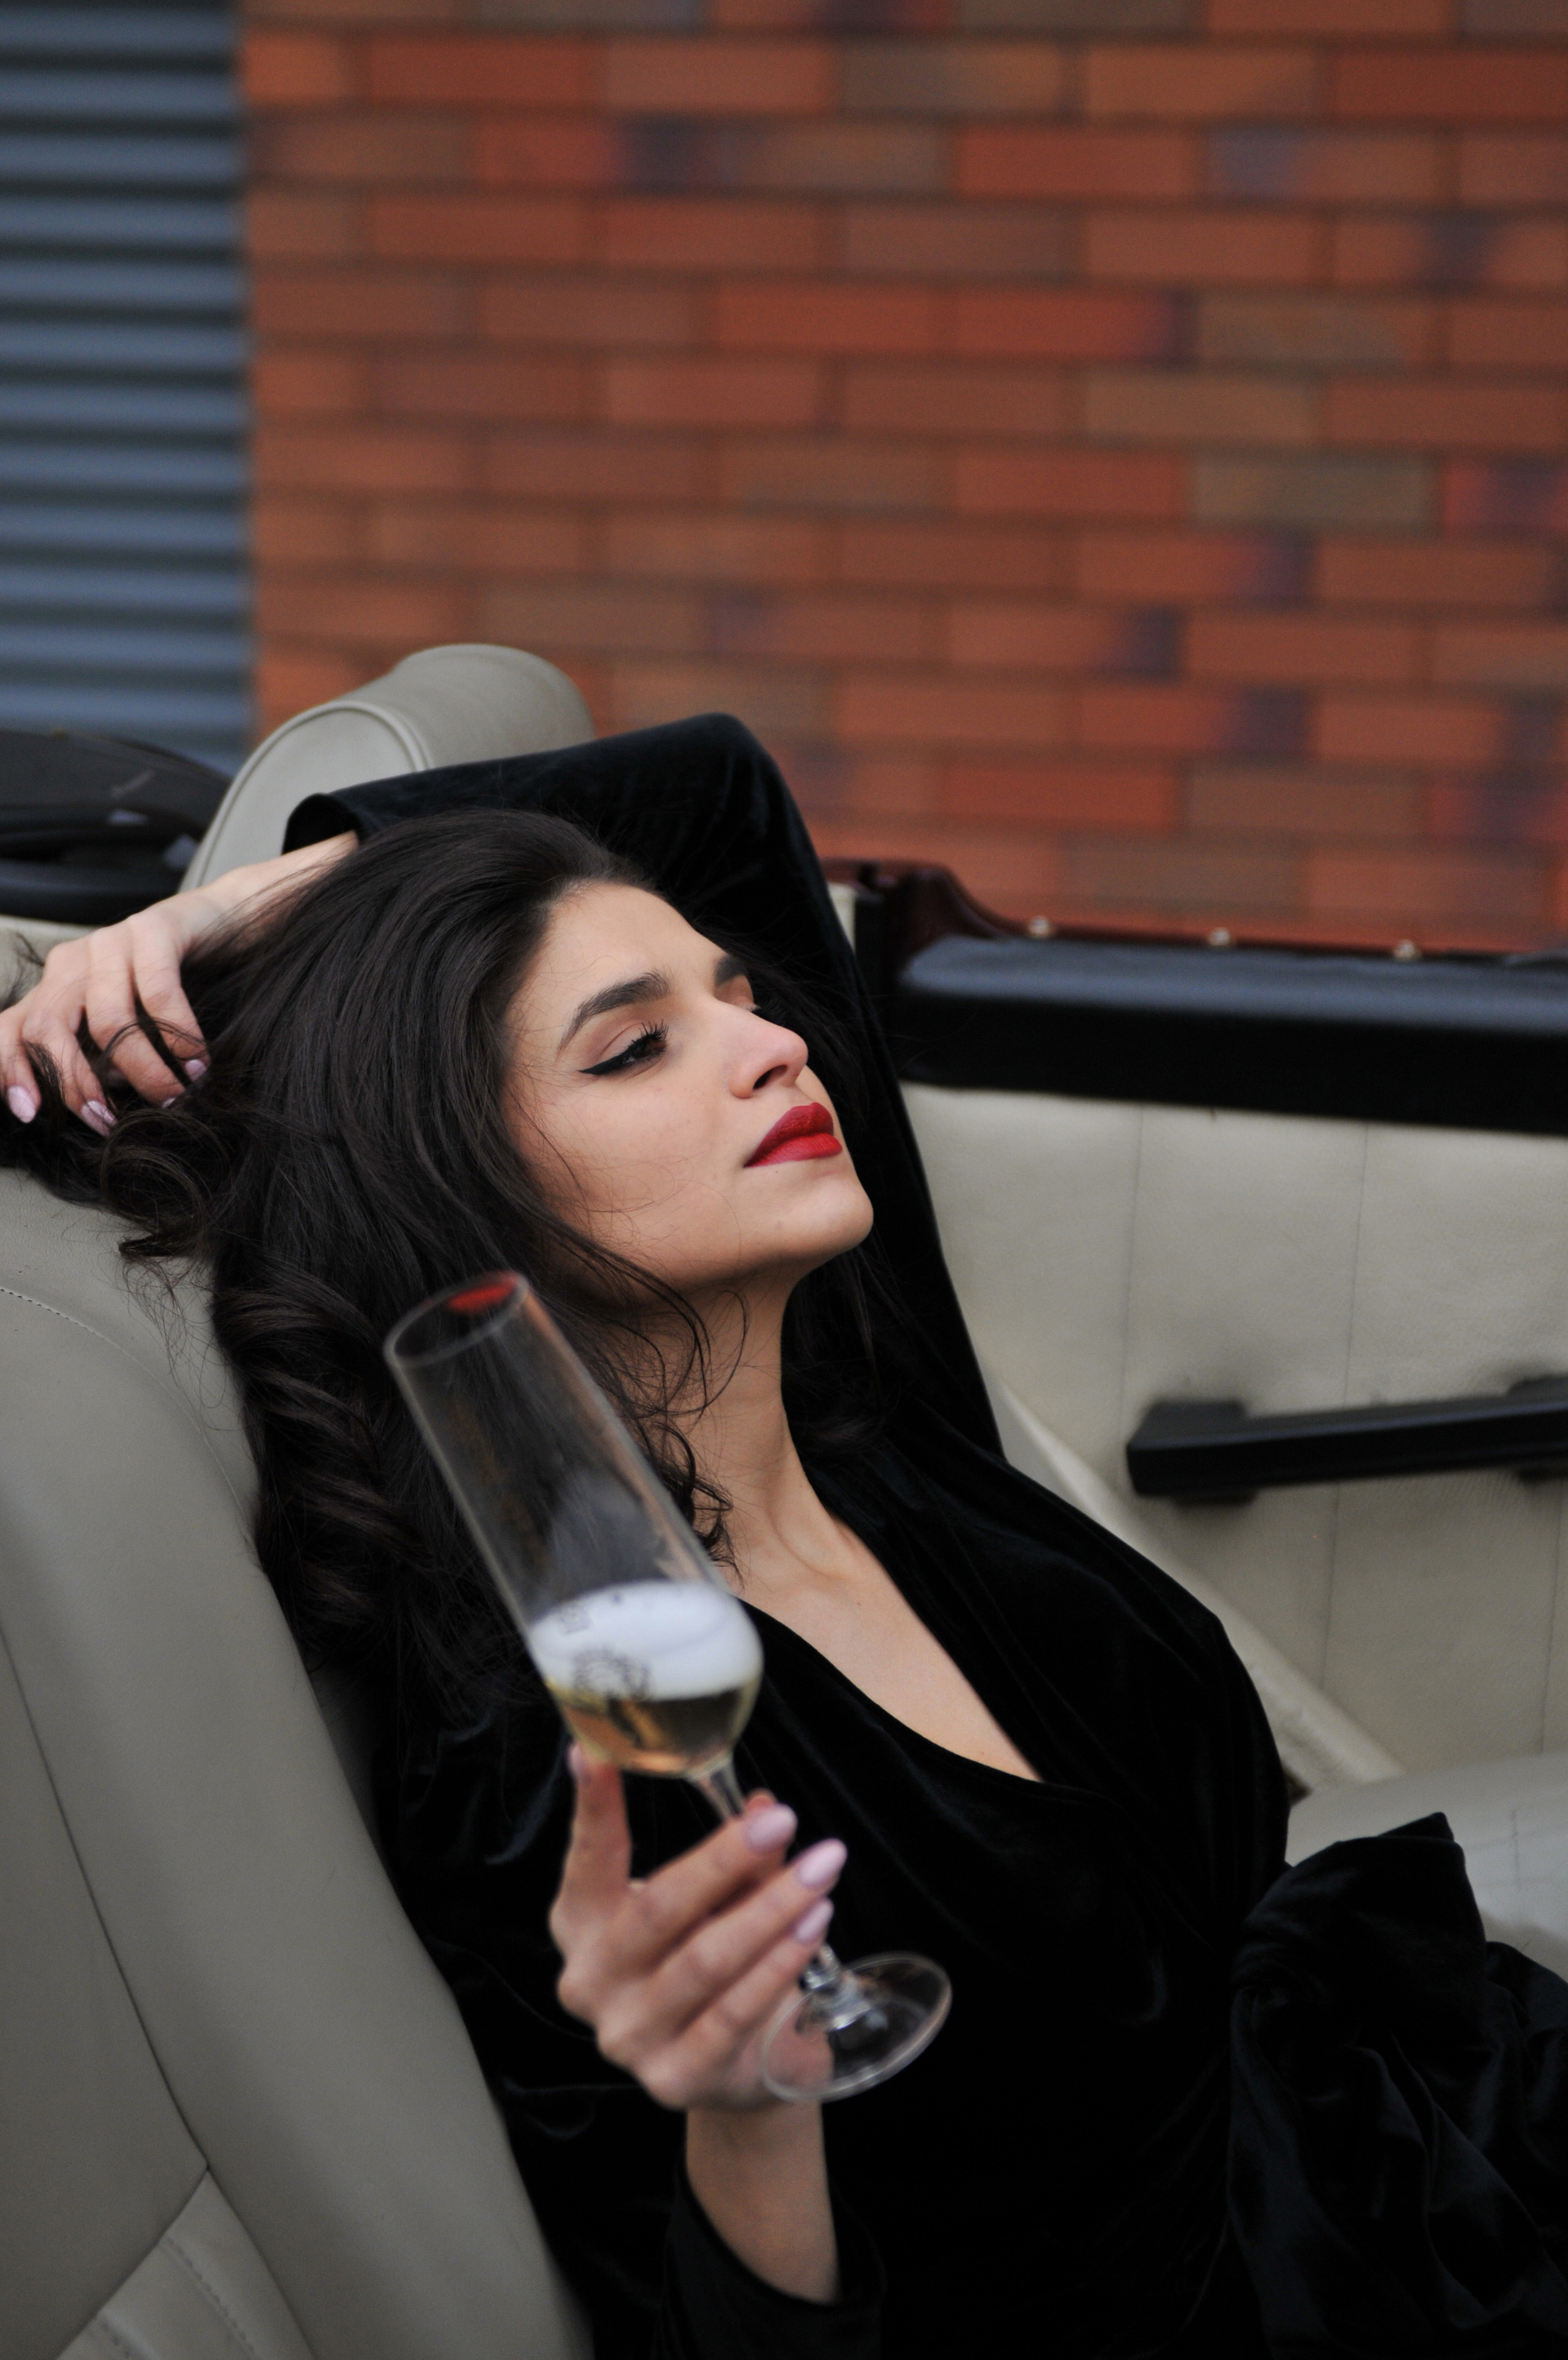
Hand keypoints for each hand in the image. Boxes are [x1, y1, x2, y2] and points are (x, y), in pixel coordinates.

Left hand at [0, 833, 354, 1131]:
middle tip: (106, 1121)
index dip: (11, 1070)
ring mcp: (109, 942)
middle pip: (47, 1027)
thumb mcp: (127, 1029)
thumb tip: (99, 1109)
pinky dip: (179, 1036)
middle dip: (74, 1083)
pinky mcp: (153, 928)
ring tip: (174, 1098)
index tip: (32, 1114)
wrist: (228, 923)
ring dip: (142, 1070)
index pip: (10, 1029)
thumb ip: (103, 1061)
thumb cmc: (178, 987)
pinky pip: (158, 993)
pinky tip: (199, 1063)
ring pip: (106, 1019)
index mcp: (56, 989)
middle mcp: (72, 963)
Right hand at [550, 1750, 844, 2114]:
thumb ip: (735, 1860)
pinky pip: (733, 2013)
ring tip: (820, 1869)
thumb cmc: (712, 1962)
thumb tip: (766, 1806)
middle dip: (725, 1859)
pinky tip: (812, 1927)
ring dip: (770, 1909)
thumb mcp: (716, 1901)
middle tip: (781, 1820)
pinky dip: (778, 1964)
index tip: (596, 1753)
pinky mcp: (673, 2078)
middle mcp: (590, 1981)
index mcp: (582, 1923)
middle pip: (659, 1910)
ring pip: (704, 1960)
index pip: (587, 1860)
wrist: (732, 2068)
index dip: (592, 1807)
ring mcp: (627, 2037)